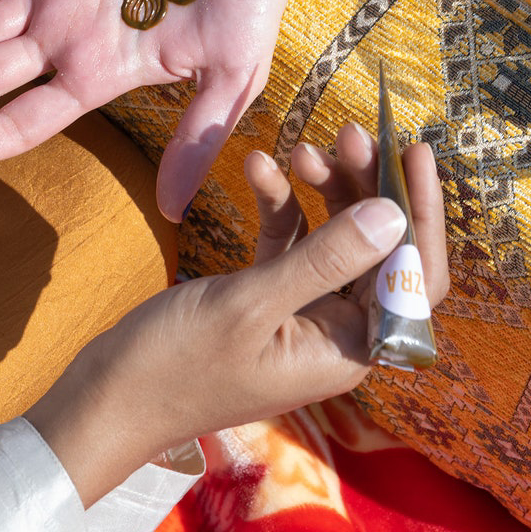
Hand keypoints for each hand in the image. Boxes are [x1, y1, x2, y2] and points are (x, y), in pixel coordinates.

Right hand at [27, 136, 448, 505]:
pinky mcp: (263, 298)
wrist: (106, 399)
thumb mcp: (251, 304)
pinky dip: (279, 204)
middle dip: (367, 187)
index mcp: (349, 348)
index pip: (414, 278)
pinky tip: (255, 168)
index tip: (413, 152)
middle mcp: (335, 332)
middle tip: (345, 132)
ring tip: (298, 147)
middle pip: (377, 248)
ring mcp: (299, 314)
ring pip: (334, 237)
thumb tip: (394, 216)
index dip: (424, 215)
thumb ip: (324, 259)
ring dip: (322, 190)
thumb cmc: (176, 366)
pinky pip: (289, 241)